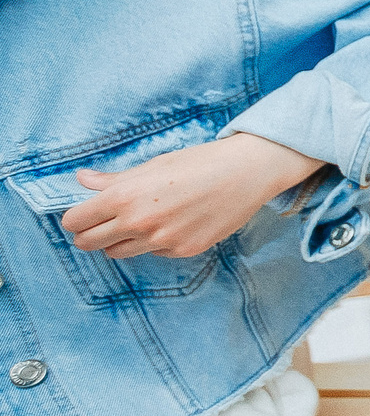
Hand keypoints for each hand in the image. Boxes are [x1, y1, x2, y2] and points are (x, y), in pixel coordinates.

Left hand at [64, 133, 320, 258]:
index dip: (76, 217)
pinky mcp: (182, 251)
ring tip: (138, 223)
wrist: (247, 172)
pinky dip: (154, 242)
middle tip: (102, 223)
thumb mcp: (153, 165)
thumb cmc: (200, 162)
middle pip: (88, 244)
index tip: (84, 214)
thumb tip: (82, 180)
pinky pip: (152, 253)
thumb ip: (113, 180)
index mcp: (125, 197)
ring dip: (119, 241)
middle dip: (89, 234)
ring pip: (117, 253)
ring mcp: (161, 241)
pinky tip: (172, 223)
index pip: (75, 221)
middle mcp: (139, 222)